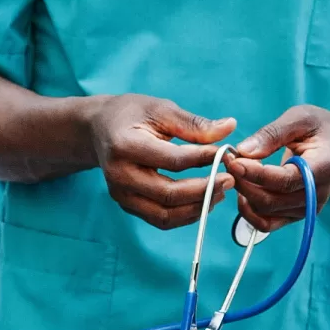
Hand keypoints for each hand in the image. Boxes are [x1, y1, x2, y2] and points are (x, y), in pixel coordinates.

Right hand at [81, 95, 235, 228]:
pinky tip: (203, 199)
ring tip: (220, 191)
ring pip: (165, 215)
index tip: (225, 154)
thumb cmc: (132, 114)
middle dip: (205, 190)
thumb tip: (230, 127)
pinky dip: (186, 215)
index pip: (172, 161)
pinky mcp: (127, 205)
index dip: (203, 159)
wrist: (99, 129)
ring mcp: (121, 194)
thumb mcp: (161, 110)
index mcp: (125, 145)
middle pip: (168, 194)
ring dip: (198, 208)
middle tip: (230, 179)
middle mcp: (119, 175)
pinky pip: (160, 219)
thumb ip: (194, 123)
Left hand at [222, 106, 329, 230]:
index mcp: (322, 168)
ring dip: (243, 194)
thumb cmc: (319, 128)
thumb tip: (244, 151)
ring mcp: (306, 210)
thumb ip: (273, 133)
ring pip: (264, 214)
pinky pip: (266, 224)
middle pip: (270, 201)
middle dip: (243, 182)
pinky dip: (249, 211)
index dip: (255, 174)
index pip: (284, 180)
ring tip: (235, 171)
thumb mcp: (300, 117)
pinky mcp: (295, 215)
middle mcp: (316, 195)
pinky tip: (243, 191)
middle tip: (228, 160)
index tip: (233, 159)